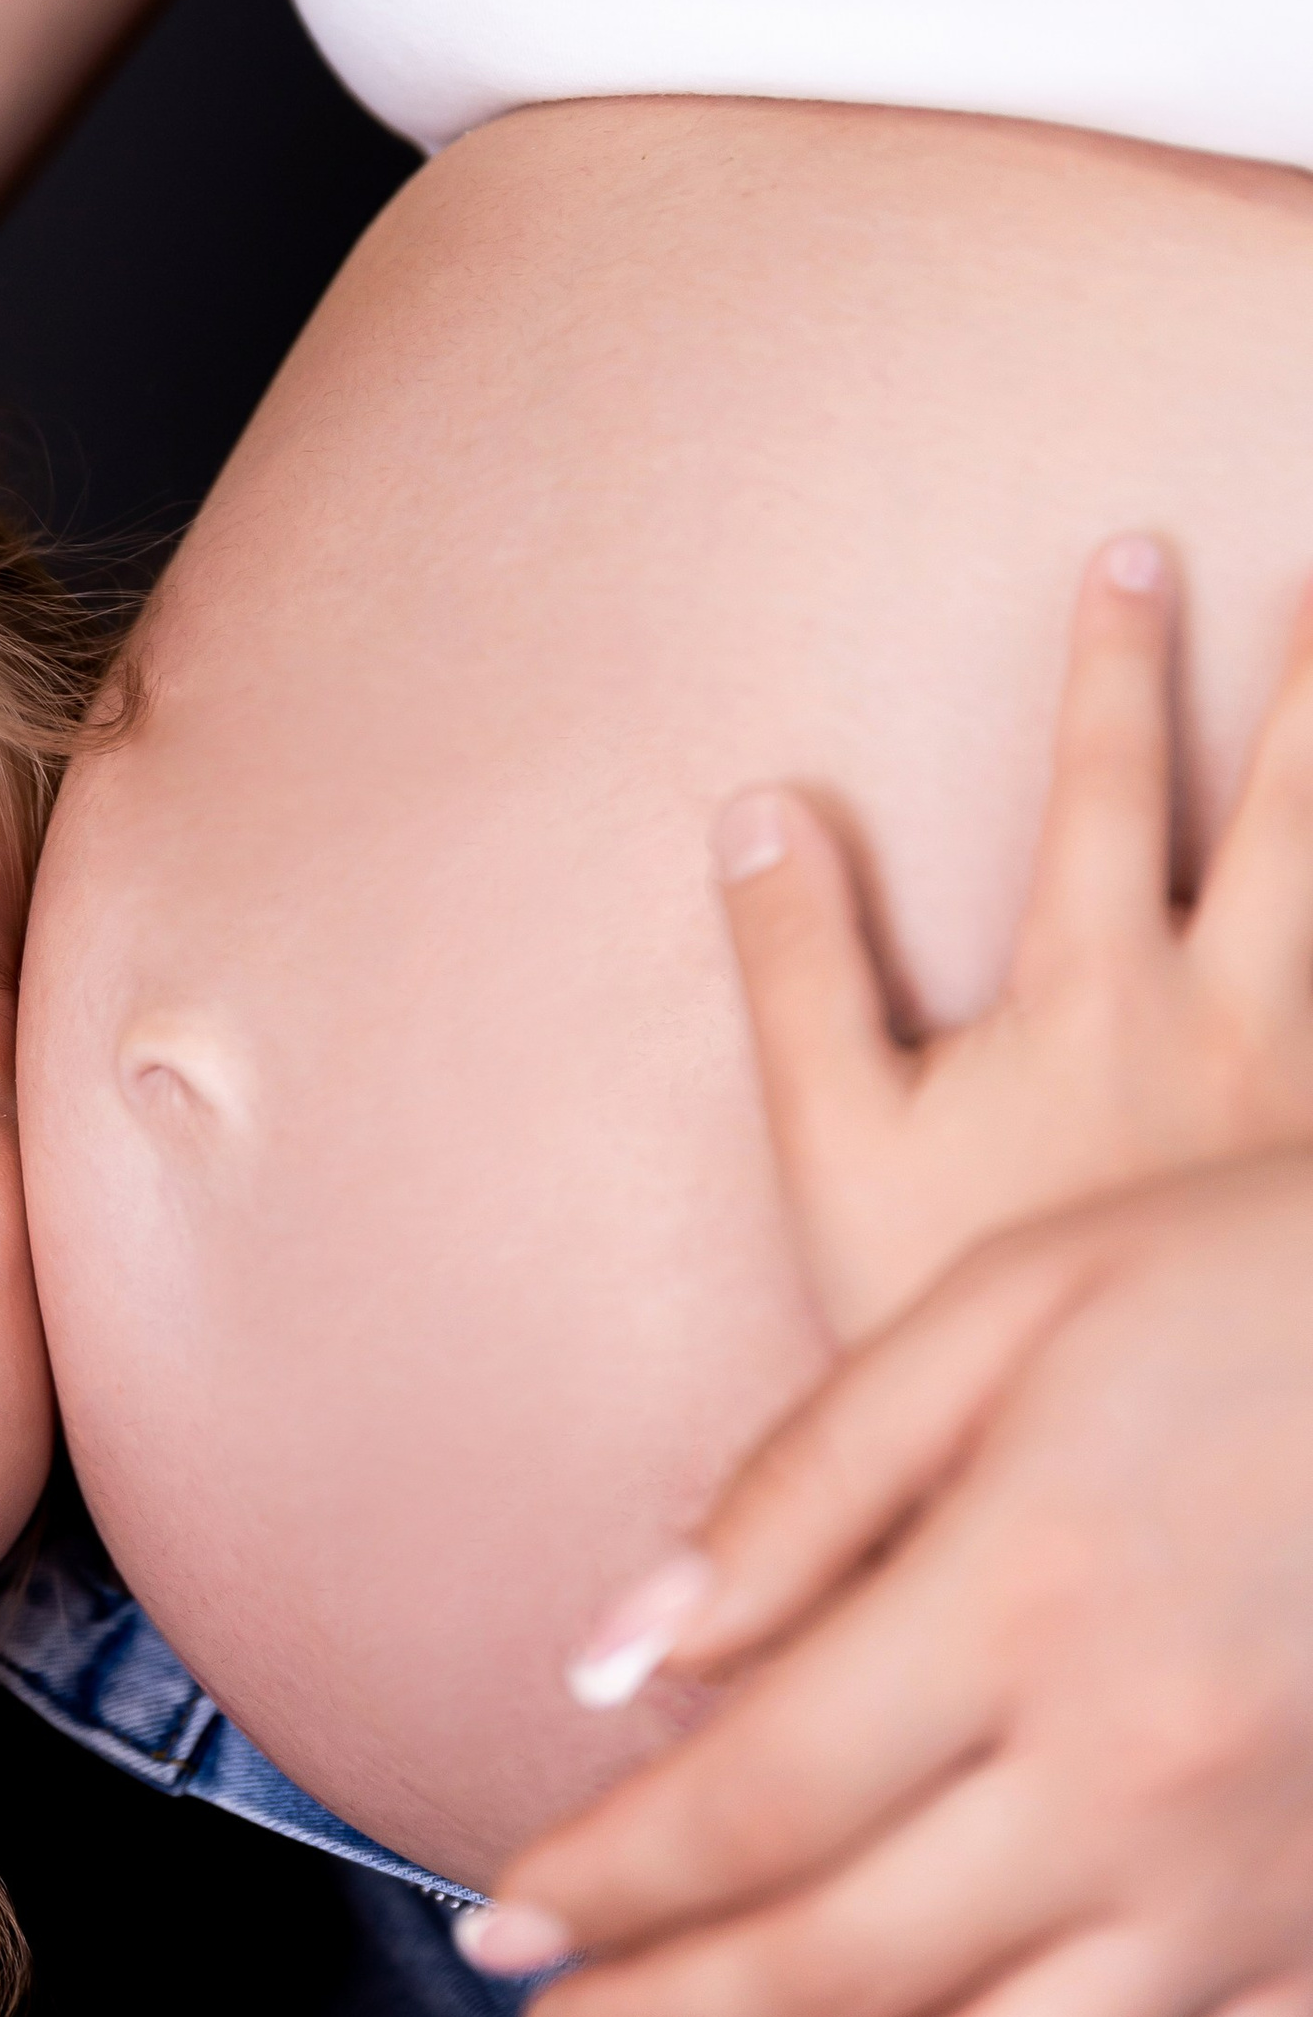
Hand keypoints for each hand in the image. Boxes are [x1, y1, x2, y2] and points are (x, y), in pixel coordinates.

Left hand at [475, 1154, 1312, 2016]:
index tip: (495, 1921)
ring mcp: (1261, 1887)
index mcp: (1027, 1602)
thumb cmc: (1264, 1278)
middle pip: (834, 1970)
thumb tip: (610, 1663)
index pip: (746, 1804)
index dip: (601, 1884)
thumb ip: (803, 1488)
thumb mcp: (1011, 1308)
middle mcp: (1136, 1780)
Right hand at [717, 539, 1312, 1342]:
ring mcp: (1308, 1094)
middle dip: (1306, 682)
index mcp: (1094, 992)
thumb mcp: (832, 1145)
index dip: (1116, 665)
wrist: (1097, 1467)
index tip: (1136, 548)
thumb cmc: (950, 1310)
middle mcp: (1230, 1019)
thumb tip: (758, 808)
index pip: (1106, 788)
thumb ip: (795, 971)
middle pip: (1289, 811)